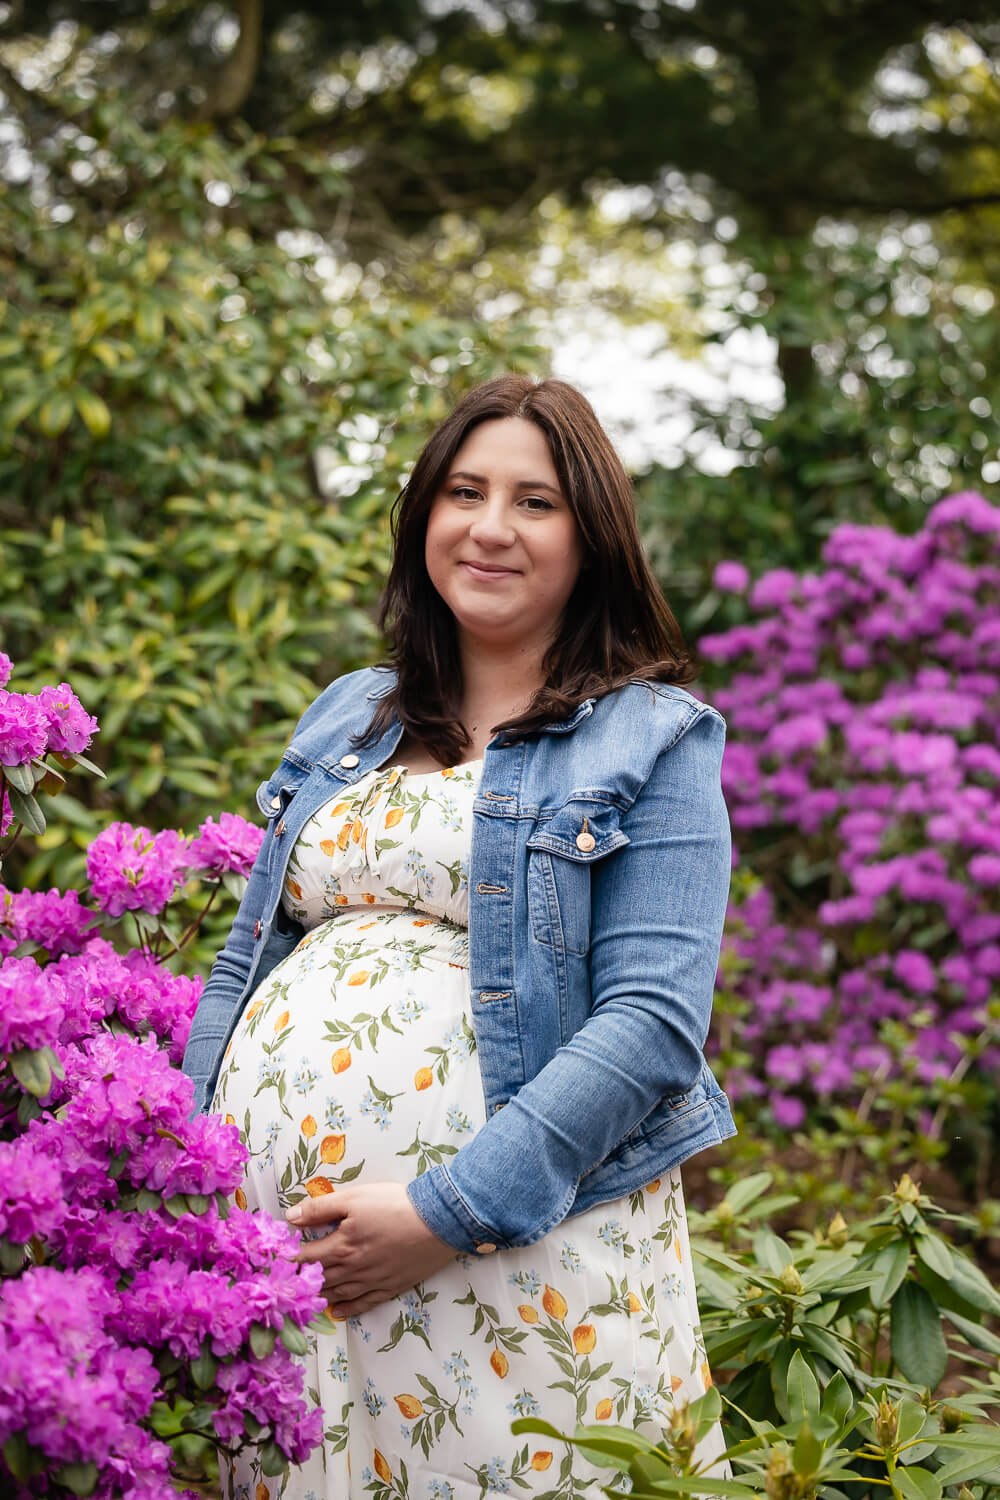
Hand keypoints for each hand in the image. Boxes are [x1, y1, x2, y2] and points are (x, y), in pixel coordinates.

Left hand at [287, 1181, 457, 1317]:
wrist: (437, 1222)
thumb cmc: (394, 1205)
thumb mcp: (354, 1198)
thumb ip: (321, 1208)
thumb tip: (290, 1219)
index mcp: (341, 1246)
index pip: (305, 1257)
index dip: (287, 1261)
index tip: (271, 1264)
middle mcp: (352, 1269)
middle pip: (320, 1279)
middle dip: (300, 1282)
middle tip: (283, 1286)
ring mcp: (371, 1281)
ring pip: (339, 1294)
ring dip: (320, 1297)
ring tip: (306, 1299)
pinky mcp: (389, 1287)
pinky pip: (363, 1304)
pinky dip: (348, 1309)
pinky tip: (338, 1312)